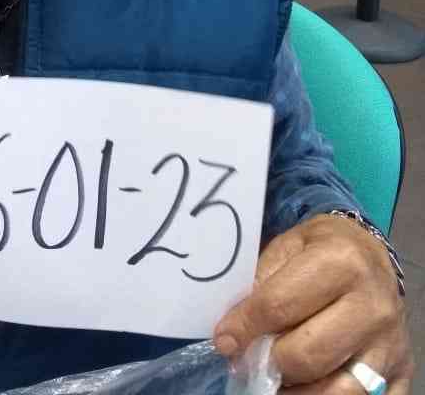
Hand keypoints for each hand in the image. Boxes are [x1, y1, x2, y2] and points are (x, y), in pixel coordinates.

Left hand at [214, 214, 413, 392]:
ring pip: (337, 390)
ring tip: (274, 379)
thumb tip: (234, 332)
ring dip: (295, 391)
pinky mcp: (402, 372)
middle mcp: (372, 306)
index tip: (224, 340)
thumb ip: (262, 284)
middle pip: (307, 354)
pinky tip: (304, 389)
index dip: (245, 326)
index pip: (280, 305)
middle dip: (269, 361)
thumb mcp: (288, 247)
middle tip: (248, 360)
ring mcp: (390, 344)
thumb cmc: (321, 249)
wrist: (371, 254)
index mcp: (341, 263)